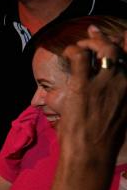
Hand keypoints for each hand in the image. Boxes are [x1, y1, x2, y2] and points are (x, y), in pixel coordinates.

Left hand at [59, 26, 126, 162]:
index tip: (119, 35)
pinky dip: (73, 50)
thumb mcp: (119, 116)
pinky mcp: (84, 86)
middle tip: (89, 38)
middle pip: (119, 50)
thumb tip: (107, 91)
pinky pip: (80, 57)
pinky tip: (68, 54)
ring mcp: (106, 84)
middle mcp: (125, 84)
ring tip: (78, 46)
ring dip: (89, 43)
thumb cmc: (101, 141)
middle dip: (103, 39)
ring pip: (103, 49)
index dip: (125, 42)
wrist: (91, 155)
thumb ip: (117, 98)